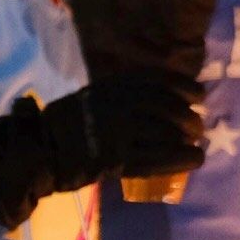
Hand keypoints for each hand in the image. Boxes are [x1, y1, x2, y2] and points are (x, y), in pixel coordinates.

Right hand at [45, 69, 206, 181]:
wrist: (41, 148)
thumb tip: (169, 99)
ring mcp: (119, 132)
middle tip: (197, 127)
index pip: (159, 80)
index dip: (184, 86)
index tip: (199, 94)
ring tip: (196, 144)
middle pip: (168, 108)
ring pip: (166, 133)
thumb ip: (125, 94)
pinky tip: (194, 159)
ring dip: (188, 139)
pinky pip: (159, 158)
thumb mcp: (96, 95)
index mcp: (112, 86)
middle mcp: (118, 104)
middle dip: (189, 118)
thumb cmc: (69, 123)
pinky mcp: (118, 159)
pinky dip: (181, 158)